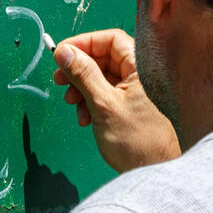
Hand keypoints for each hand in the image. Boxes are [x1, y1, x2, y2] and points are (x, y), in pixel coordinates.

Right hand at [52, 29, 180, 172]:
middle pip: (104, 58)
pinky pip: (106, 94)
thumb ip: (82, 74)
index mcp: (141, 66)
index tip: (61, 54)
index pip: (110, 39)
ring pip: (102, 77)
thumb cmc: (137, 141)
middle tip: (59, 80)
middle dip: (79, 69)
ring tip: (72, 104)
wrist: (154, 172)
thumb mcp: (102, 104)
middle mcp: (141, 74)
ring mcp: (137, 91)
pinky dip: (91, 102)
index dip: (83, 44)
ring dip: (82, 88)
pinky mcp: (131, 106)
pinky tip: (84, 117)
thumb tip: (64, 52)